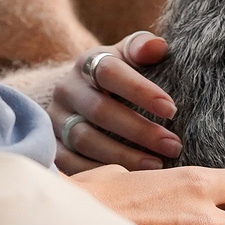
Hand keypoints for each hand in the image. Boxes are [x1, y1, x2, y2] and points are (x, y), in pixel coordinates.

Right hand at [49, 32, 180, 173]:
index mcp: (88, 63)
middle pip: (100, 111)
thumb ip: (142, 46)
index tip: (172, 109)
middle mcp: (66, 90)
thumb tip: (157, 47)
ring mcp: (56, 119)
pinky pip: (70, 163)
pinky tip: (128, 179)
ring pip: (86, 139)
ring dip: (124, 156)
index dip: (141, 90)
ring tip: (157, 166)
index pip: (110, 73)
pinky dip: (99, 172)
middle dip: (140, 130)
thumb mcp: (129, 55)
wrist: (81, 95)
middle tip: (173, 145)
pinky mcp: (51, 145)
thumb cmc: (120, 75)